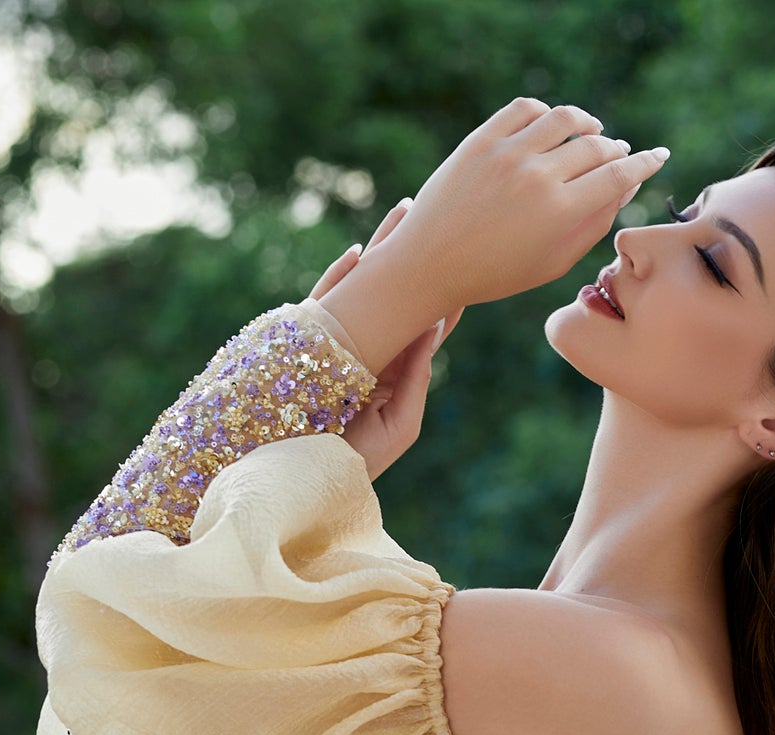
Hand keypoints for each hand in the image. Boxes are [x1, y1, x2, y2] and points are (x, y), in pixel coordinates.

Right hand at [307, 199, 464, 481]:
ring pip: (362, 287)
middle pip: (395, 293)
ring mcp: (334, 345)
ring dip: (381, 250)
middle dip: (413, 253)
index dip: (443, 290)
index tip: (471, 256)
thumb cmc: (356, 463)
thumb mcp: (400, 424)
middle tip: (435, 213)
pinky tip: (357, 252)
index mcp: (391, 370)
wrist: (304, 483)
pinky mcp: (303, 346)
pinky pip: (322, 302)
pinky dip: (339, 276)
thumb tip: (433, 325)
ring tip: (403, 212)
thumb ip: (415, 376)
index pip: (423, 324)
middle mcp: (365, 351)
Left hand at [380, 95, 669, 311]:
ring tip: (592, 131)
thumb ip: (593, 226)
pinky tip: (551, 126)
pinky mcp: (481, 139)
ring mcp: (508, 152)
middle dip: (616, 150)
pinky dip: (546, 115)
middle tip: (620, 154)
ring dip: (586, 123)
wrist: (430, 263)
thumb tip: (624, 190)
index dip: (644, 164)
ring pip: (565, 119)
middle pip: (596, 147)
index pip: (618, 176)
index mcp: (560, 212)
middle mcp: (538, 176)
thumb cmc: (496, 272)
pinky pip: (525, 109)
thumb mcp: (552, 262)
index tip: (657, 156)